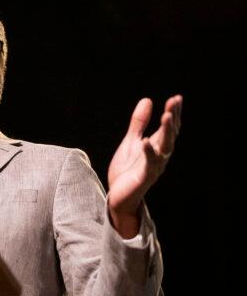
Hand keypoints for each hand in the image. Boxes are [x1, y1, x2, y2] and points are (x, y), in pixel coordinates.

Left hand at [107, 95, 182, 237]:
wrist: (118, 197)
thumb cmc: (127, 170)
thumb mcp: (131, 142)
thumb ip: (139, 123)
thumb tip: (147, 100)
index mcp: (156, 146)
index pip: (169, 127)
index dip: (173, 113)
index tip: (177, 98)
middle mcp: (159, 155)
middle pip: (170, 134)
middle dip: (172, 118)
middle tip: (174, 102)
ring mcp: (154, 166)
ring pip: (164, 147)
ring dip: (166, 132)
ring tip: (166, 116)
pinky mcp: (144, 177)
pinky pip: (149, 164)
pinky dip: (149, 152)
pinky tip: (146, 141)